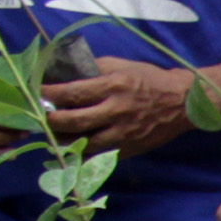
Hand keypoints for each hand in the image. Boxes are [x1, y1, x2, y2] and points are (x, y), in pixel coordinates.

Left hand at [42, 56, 199, 155]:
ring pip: (84, 142)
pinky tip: (75, 146)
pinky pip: (100, 155)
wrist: (183, 103)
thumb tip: (64, 75)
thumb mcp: (121, 66)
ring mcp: (124, 133)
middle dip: (51, 120)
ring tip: (56, 133)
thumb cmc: (149, 80)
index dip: (49, 93)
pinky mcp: (131, 148)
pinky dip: (83, 152)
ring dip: (64, 139)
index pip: (72, 93)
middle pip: (73, 121)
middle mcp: (117, 111)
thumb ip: (93, 70)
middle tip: (43, 116)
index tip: (36, 92)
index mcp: (113, 86)